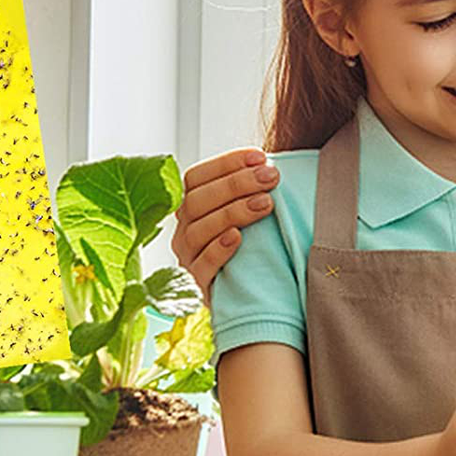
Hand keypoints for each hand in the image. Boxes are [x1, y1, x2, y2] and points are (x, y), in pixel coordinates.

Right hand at [172, 149, 280, 299]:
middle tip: (270, 177)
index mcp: (191, 207)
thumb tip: (272, 163)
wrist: (247, 298)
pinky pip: (201, 266)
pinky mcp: (195, 285)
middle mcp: (183, 230)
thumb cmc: (250, 249)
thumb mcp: (246, 216)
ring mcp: (186, 258)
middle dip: (237, 183)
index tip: (259, 156)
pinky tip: (238, 237)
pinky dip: (218, 249)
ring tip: (266, 203)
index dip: (226, 163)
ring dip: (233, 211)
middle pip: (197, 199)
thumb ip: (250, 191)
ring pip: (199, 229)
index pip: (196, 176)